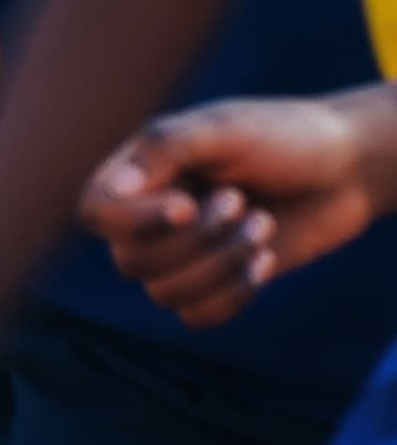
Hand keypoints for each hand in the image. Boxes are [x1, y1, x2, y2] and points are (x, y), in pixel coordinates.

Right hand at [82, 88, 396, 321]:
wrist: (348, 168)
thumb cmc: (284, 136)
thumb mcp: (223, 129)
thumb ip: (164, 150)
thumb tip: (112, 190)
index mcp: (143, 169)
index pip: (96, 211)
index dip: (132, 222)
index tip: (186, 205)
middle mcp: (154, 213)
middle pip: (131, 260)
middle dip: (197, 241)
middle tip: (242, 201)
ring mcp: (185, 253)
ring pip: (164, 294)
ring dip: (221, 266)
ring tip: (263, 226)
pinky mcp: (218, 282)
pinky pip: (196, 316)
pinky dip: (233, 295)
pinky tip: (265, 260)